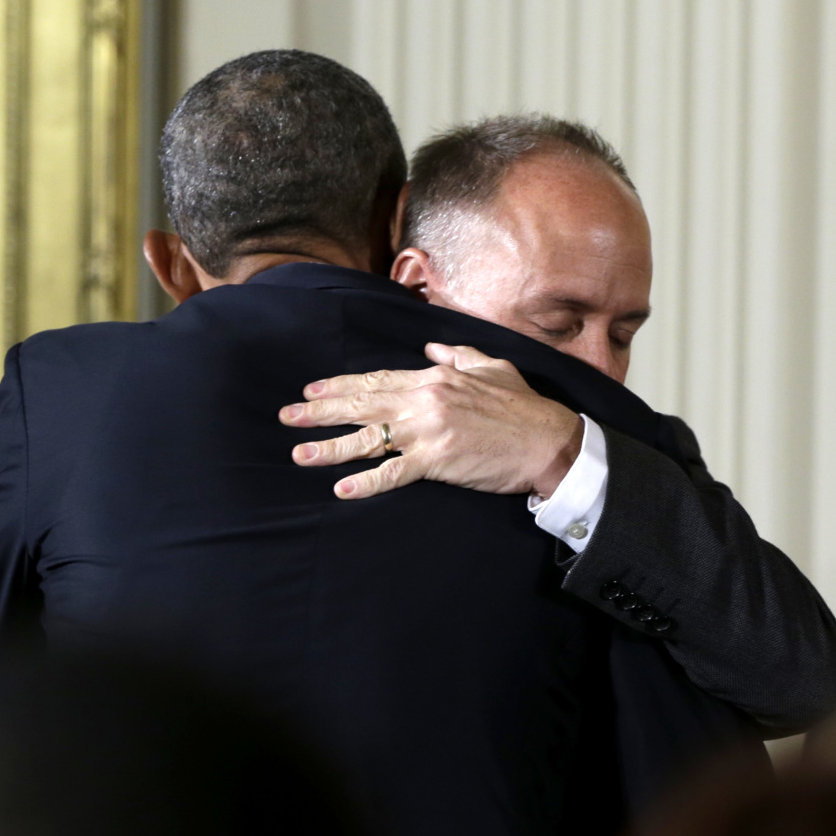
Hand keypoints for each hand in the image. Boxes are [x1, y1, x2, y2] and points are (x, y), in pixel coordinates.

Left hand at [279, 343, 583, 499]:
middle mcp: (424, 400)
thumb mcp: (491, 367)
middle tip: (287, 417)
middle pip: (361, 405)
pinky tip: (342, 489)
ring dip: (330, 447)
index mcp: (434, 377)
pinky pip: (394, 472)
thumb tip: (432, 346)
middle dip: (320, 412)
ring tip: (299, 454)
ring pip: (368, 438)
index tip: (311, 390)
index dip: (339, 386)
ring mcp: (428, 430)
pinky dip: (367, 482)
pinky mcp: (438, 460)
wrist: (547, 439)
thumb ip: (457, 355)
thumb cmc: (523, 406)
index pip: (375, 380)